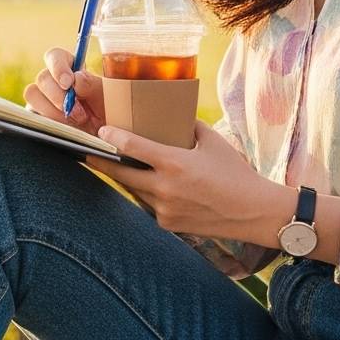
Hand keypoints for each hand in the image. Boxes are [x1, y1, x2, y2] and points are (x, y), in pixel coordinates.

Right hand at [23, 46, 104, 134]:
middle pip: (42, 77)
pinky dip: (48, 122)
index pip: (55, 56)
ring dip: (53, 111)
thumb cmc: (104, 111)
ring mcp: (41, 98)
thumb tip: (76, 78)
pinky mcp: (36, 115)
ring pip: (33, 95)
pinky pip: (32, 114)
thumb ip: (91, 84)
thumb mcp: (104, 96)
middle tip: (78, 112)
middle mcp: (52, 81)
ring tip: (74, 122)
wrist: (102, 136)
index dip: (58, 67)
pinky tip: (64, 128)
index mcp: (69, 68)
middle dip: (59, 96)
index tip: (68, 82)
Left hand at [91, 120, 290, 244]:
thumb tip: (174, 115)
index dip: (112, 139)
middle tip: (86, 153)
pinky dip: (148, 194)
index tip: (101, 132)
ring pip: (135, 190)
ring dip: (128, 178)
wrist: (253, 211)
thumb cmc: (235, 172)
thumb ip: (189, 126)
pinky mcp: (168, 224)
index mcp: (174, 163)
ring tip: (117, 165)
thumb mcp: (212, 141)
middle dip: (102, 163)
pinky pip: (149, 205)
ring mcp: (164, 209)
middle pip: (121, 173)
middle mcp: (164, 188)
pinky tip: (152, 186)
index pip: (132, 147)